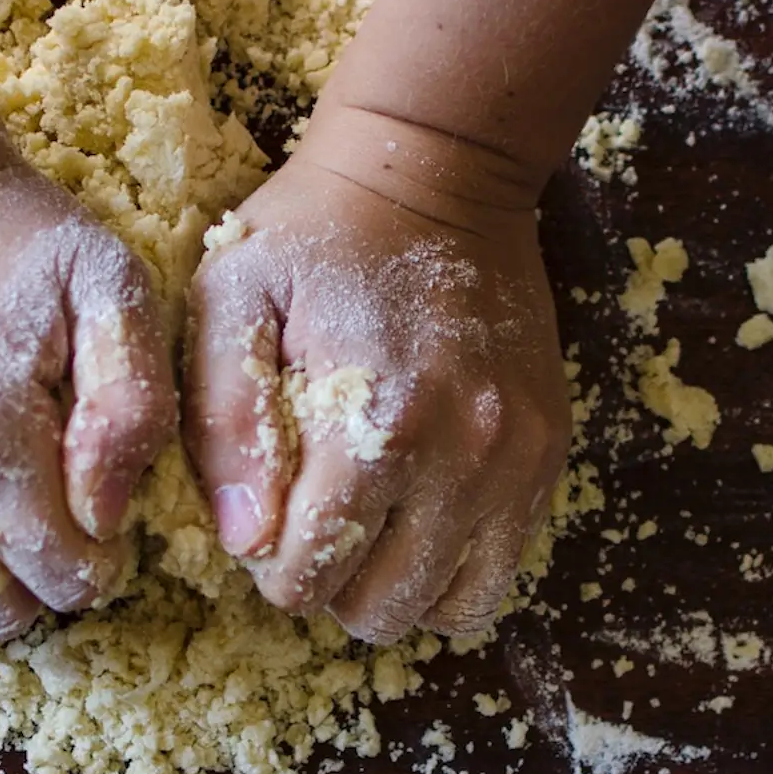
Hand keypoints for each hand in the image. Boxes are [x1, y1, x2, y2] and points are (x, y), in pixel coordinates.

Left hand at [185, 106, 570, 642]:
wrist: (438, 167)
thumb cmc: (316, 230)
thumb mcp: (234, 297)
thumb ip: (226, 422)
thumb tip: (244, 537)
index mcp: (377, 421)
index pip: (311, 573)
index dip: (269, 564)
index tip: (262, 516)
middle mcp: (463, 454)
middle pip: (383, 606)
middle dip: (330, 584)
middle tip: (308, 522)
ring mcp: (516, 458)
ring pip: (455, 605)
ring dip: (396, 587)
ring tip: (364, 527)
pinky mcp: (547, 450)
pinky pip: (503, 566)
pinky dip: (452, 565)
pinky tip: (413, 513)